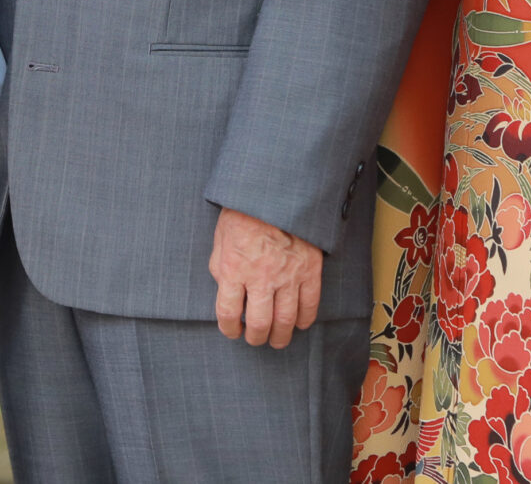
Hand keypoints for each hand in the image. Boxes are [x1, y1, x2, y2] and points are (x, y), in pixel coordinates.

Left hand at [210, 208, 322, 348]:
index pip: (228, 313)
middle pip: (259, 323)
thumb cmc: (243, 212)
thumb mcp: (220, 240)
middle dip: (256, 337)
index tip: (232, 331)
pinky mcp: (309, 270)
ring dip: (280, 336)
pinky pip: (310, 304)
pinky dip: (304, 319)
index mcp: (234, 269)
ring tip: (277, 339)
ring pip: (285, 320)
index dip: (228, 329)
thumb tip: (226, 292)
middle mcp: (260, 277)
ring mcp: (287, 275)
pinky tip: (298, 323)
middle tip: (255, 338)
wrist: (275, 191)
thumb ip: (222, 269)